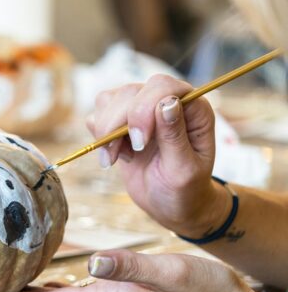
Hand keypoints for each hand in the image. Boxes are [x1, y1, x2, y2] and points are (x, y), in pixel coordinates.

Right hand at [90, 74, 227, 236]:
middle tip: (120, 155)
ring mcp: (142, 110)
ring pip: (109, 99)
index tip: (139, 143)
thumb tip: (167, 102)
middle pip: (130, 92)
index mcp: (193, 109)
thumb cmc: (185, 190)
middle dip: (118, 124)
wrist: (170, 205)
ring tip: (114, 157)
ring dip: (105, 131)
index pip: (162, 87)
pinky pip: (98, 114)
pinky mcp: (122, 122)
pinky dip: (99, 136)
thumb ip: (174, 136)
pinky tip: (115, 155)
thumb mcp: (184, 170)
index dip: (144, 109)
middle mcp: (167, 102)